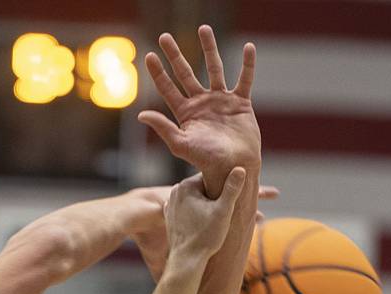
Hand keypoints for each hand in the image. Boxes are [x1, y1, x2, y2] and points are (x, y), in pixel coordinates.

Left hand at [133, 182, 278, 279]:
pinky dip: (196, 214)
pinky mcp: (170, 218)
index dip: (224, 184)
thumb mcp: (223, 211)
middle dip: (216, 195)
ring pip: (195, 200)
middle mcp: (175, 192)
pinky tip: (204, 222)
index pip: (211, 176)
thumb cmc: (205, 237)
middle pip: (203, 188)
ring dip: (207, 204)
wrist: (186, 261)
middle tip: (229, 206)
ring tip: (217, 216)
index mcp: (186, 186)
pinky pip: (188, 211)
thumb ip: (231, 189)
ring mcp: (171, 205)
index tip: (235, 193)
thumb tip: (240, 168)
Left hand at [138, 25, 260, 196]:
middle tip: (164, 37)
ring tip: (203, 28)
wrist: (233, 169)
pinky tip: (249, 47)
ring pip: (214, 68)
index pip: (168, 88)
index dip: (158, 72)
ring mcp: (221, 101)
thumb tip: (140, 114)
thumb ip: (162, 128)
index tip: (148, 56)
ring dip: (209, 48)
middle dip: (175, 55)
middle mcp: (201, 104)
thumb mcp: (180, 145)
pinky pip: (244, 79)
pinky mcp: (240, 103)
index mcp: (185, 113)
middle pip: (185, 73)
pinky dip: (248, 64)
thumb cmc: (206, 161)